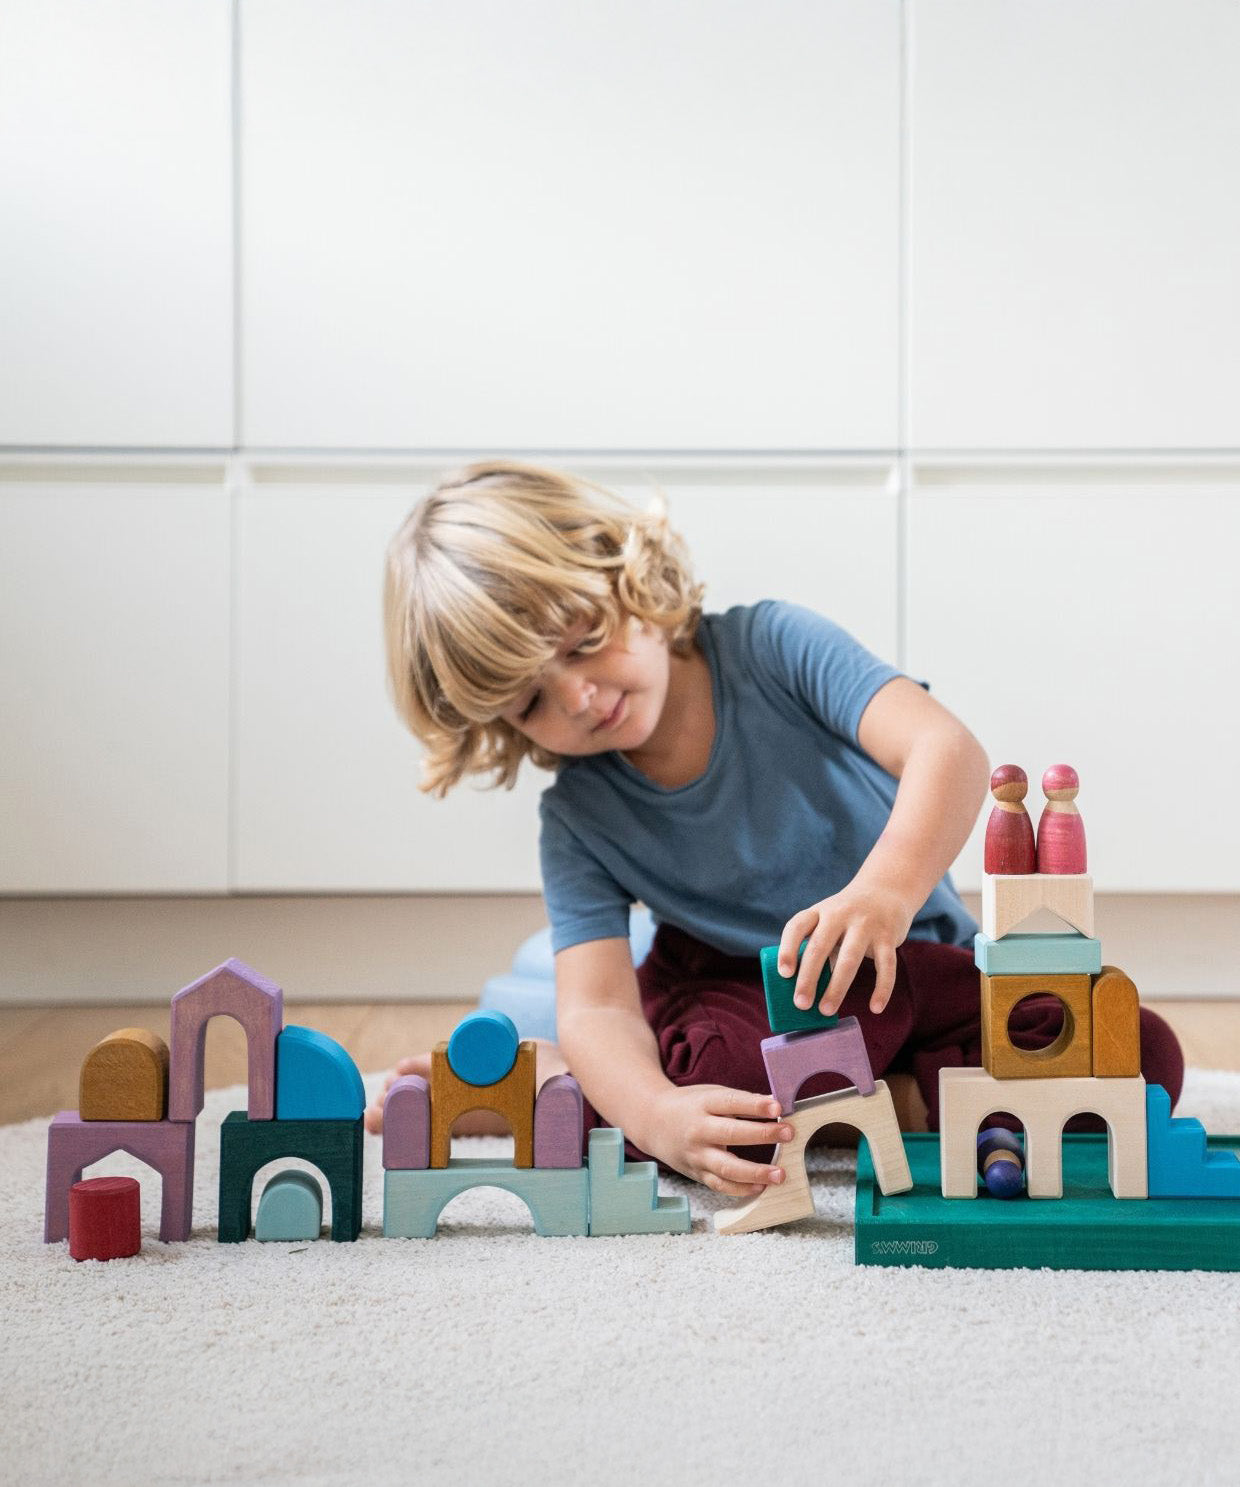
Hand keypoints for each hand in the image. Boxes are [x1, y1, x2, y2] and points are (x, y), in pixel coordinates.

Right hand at [643, 1084, 794, 1196]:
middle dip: (762, 1134)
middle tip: (789, 1133)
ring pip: (726, 1167)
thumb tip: (775, 1107)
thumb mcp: (710, 1095)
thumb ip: (739, 1102)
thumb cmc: (690, 1106)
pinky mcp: (697, 1173)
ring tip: (780, 1174)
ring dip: (755, 1172)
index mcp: (703, 1104)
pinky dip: (740, 1189)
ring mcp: (696, 1154)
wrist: (652, 1122)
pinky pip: (720, 1185)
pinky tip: (761, 1187)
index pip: (731, 1103)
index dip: (754, 1105)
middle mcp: (698, 1130)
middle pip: (731, 1134)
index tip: (777, 1106)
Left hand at [778, 882, 913, 1016]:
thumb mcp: (828, 921)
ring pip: (849, 959)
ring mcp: (865, 924)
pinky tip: (875, 1008)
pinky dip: (882, 989)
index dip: (787, 950)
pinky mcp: (888, 936)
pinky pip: (886, 966)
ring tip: (826, 1010)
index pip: (796, 927)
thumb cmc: (848, 916)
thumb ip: (818, 947)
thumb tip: (807, 990)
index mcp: (819, 911)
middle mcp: (840, 914)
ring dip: (836, 988)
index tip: (784, 974)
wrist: (886, 890)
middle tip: (800, 1004)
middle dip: (808, 978)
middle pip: (819, 947)